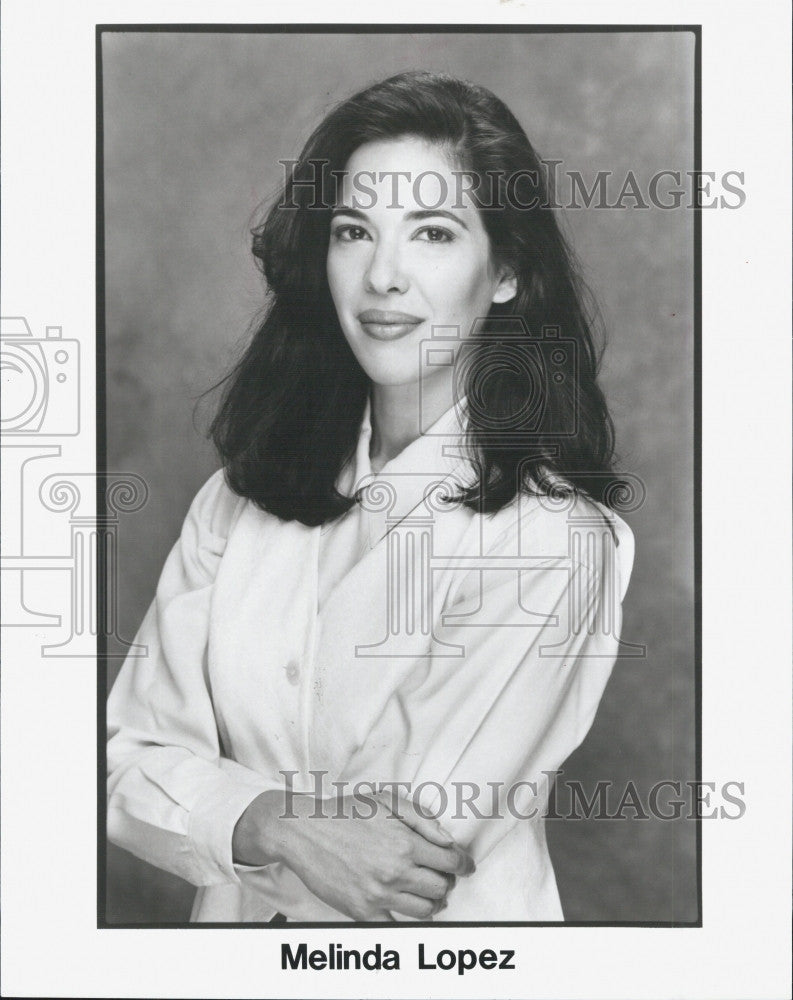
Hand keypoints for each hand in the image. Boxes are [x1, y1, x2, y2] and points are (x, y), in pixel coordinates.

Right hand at [232, 789, 474, 920]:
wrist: (304, 831)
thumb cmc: (346, 812)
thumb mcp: (386, 800)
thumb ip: (422, 818)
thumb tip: (447, 840)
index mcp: (404, 843)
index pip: (450, 862)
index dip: (463, 864)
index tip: (465, 865)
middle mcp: (395, 872)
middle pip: (441, 887)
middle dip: (447, 880)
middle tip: (442, 874)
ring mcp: (378, 895)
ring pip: (424, 910)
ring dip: (432, 901)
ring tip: (426, 890)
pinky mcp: (362, 911)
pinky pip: (396, 926)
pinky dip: (406, 918)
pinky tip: (406, 906)